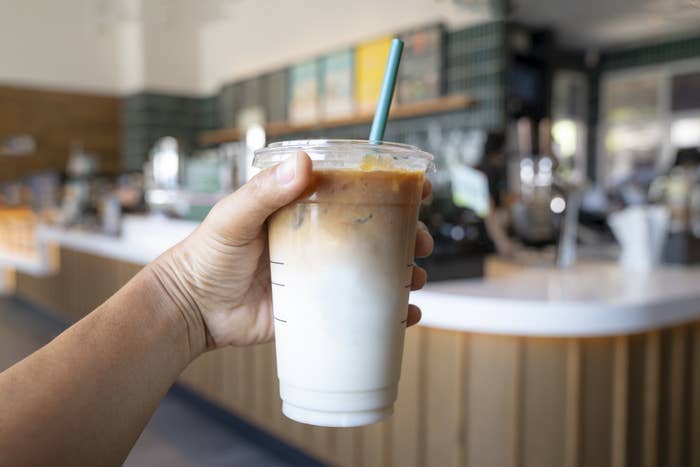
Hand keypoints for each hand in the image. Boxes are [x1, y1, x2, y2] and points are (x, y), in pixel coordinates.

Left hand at [151, 151, 433, 356]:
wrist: (191, 310)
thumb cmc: (207, 254)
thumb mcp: (233, 216)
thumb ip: (264, 191)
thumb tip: (304, 163)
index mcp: (305, 208)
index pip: (355, 191)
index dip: (391, 188)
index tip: (418, 188)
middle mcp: (320, 239)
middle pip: (376, 232)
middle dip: (409, 235)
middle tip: (422, 243)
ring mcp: (322, 275)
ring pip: (376, 270)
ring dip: (406, 274)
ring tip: (417, 280)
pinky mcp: (320, 309)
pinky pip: (362, 310)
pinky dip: (390, 314)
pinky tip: (407, 317)